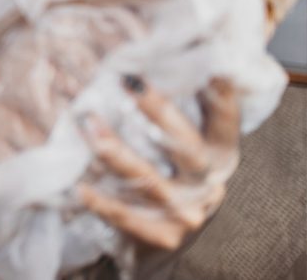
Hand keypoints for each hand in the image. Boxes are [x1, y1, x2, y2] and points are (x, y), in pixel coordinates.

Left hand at [76, 77, 239, 249]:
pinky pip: (127, 215)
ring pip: (148, 179)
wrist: (163, 237)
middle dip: (158, 112)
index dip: (223, 99)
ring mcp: (187, 213)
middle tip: (129, 82)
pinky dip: (103, 201)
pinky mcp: (163, 236)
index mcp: (219, 155)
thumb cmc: (170, 177)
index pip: (224, 123)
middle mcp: (208, 183)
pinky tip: (82, 186)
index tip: (214, 71)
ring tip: (89, 126)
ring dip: (115, 151)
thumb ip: (174, 114)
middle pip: (186, 147)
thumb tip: (141, 68)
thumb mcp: (183, 147)